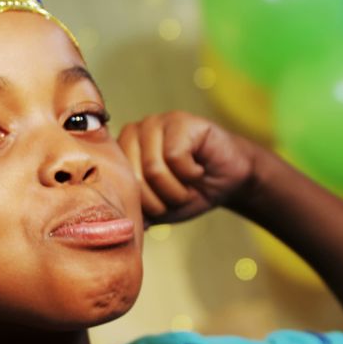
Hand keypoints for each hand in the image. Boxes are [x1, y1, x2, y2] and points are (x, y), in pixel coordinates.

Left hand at [117, 111, 255, 224]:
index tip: (161, 206)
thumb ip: (134, 210)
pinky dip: (191, 173)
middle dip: (159, 200)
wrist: (229, 182)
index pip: (116, 185)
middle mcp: (133, 133)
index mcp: (120, 152)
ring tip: (189, 183)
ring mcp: (156, 123)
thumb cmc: (190, 192)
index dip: (142, 205)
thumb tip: (113, 223)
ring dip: (177, 190)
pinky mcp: (180, 120)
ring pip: (153, 169)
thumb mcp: (157, 209)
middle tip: (178, 197)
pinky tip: (198, 168)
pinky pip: (175, 156)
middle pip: (134, 179)